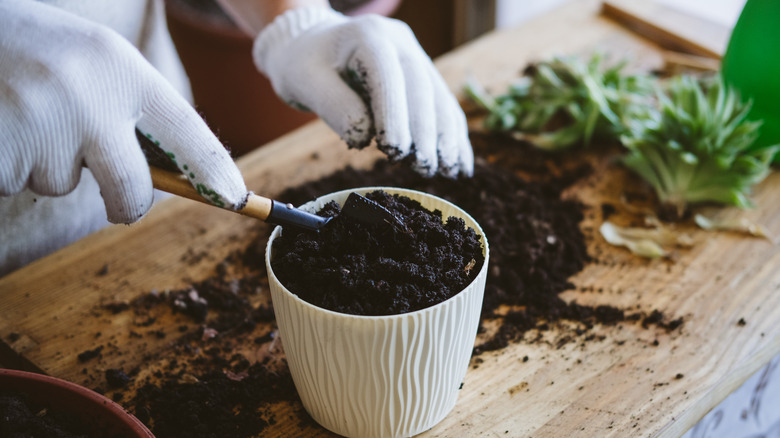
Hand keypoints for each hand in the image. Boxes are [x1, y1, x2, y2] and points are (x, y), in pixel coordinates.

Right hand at [0, 1, 246, 223]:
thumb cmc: (36, 49)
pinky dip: (9, 165)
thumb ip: (132, 107)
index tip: (234, 197)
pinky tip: (4, 126)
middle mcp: (90, 97)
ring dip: (47, 164)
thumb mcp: (96, 59)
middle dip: (127, 204)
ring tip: (27, 114)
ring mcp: (44, 125)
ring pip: (62, 183)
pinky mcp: (3, 152)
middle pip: (132, 187)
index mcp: (121, 68)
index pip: (186, 130)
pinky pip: (16, 184)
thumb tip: (175, 173)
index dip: (214, 170)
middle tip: (121, 204)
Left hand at [252, 6, 473, 177]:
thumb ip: (333, 106)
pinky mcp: (422, 73)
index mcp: (367, 35)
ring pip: (438, 97)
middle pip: (420, 87)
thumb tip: (365, 138)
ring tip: (448, 171)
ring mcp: (414, 54)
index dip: (394, 114)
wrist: (312, 43)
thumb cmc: (303, 64)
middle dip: (425, 132)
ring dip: (446, 137)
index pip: (387, 75)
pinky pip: (442, 104)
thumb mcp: (304, 82)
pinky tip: (460, 163)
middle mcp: (399, 40)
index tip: (396, 151)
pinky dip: (452, 135)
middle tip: (424, 168)